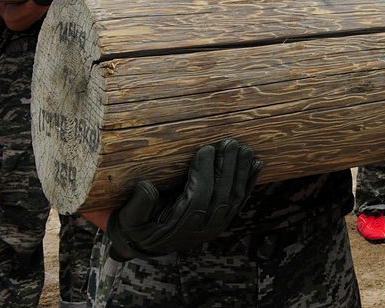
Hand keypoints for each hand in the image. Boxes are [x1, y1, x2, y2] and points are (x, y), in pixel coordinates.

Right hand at [106, 140, 261, 261]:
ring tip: (244, 147)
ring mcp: (216, 225)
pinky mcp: (225, 219)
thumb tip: (146, 186)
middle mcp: (202, 229)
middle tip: (229, 142)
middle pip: (221, 196)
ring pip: (234, 197)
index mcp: (180, 228)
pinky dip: (249, 181)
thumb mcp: (129, 219)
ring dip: (241, 171)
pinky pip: (241, 200)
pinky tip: (256, 163)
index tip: (205, 149)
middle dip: (227, 167)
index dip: (204, 174)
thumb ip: (138, 205)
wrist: (149, 242)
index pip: (198, 199)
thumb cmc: (138, 226)